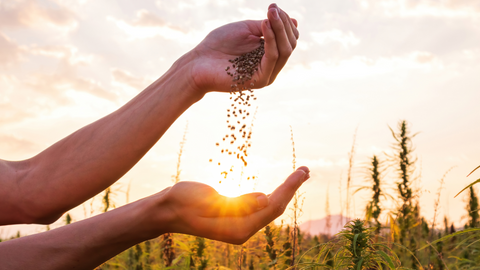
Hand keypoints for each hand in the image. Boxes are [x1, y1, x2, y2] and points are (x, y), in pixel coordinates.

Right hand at [154, 166, 309, 243]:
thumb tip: (265, 199)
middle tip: (306, 169)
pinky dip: (273, 194)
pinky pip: (260, 206)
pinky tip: (282, 186)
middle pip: (274, 208)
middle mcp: (242, 230)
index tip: (301, 172)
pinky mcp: (236, 217)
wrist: (166, 210)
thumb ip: (237, 203)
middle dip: (291, 189)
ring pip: (269, 207)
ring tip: (300, 174)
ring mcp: (240, 225)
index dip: (289, 189)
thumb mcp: (207, 201)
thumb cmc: (182, 203)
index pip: (271, 207)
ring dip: (285, 190)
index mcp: (237, 229)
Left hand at [189, 3, 298, 94]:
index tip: (273, 7)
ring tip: (270, 15)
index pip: (289, 38)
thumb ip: (268, 26)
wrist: (198, 62)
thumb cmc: (219, 45)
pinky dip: (271, 40)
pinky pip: (272, 58)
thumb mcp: (247, 29)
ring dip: (279, 29)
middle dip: (284, 24)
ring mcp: (267, 74)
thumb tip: (293, 21)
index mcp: (269, 54)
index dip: (285, 21)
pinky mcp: (260, 80)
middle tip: (272, 9)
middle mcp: (271, 66)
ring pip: (284, 50)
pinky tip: (264, 26)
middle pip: (290, 44)